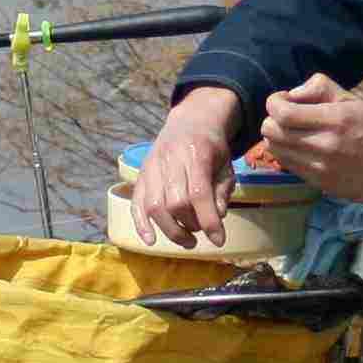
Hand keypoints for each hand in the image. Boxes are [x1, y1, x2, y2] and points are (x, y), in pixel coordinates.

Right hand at [130, 86, 244, 248]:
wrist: (190, 122)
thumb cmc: (212, 149)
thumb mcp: (226, 166)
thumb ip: (222, 191)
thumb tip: (217, 218)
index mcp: (196, 152)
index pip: (199, 193)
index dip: (208, 220)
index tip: (219, 240)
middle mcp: (170, 158)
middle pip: (175, 202)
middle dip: (190, 225)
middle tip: (201, 231)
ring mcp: (151, 166)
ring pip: (154, 206)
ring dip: (171, 230)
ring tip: (187, 240)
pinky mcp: (140, 175)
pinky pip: (136, 203)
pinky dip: (141, 224)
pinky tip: (151, 240)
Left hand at [258, 73, 362, 204]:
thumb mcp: (353, 100)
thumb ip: (320, 88)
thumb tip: (291, 95)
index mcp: (335, 120)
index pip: (282, 112)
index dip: (274, 102)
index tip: (283, 99)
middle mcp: (324, 146)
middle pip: (271, 132)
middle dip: (273, 119)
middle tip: (288, 116)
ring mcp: (320, 168)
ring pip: (274, 150)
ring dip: (278, 137)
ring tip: (294, 133)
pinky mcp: (319, 184)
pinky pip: (288, 165)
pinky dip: (288, 153)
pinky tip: (304, 148)